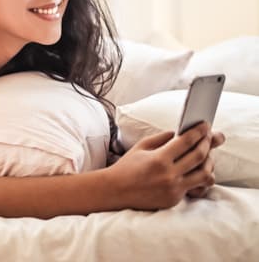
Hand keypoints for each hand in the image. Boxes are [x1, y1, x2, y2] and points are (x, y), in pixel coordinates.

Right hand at [107, 122, 222, 210]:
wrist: (115, 191)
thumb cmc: (127, 167)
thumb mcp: (141, 147)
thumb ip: (161, 138)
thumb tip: (179, 133)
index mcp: (159, 159)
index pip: (186, 142)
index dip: (198, 132)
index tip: (205, 125)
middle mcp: (169, 175)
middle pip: (199, 156)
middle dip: (207, 143)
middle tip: (208, 136)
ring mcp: (173, 189)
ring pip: (205, 175)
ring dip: (209, 162)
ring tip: (206, 155)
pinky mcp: (175, 199)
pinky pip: (195, 188)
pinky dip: (199, 178)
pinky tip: (199, 171)